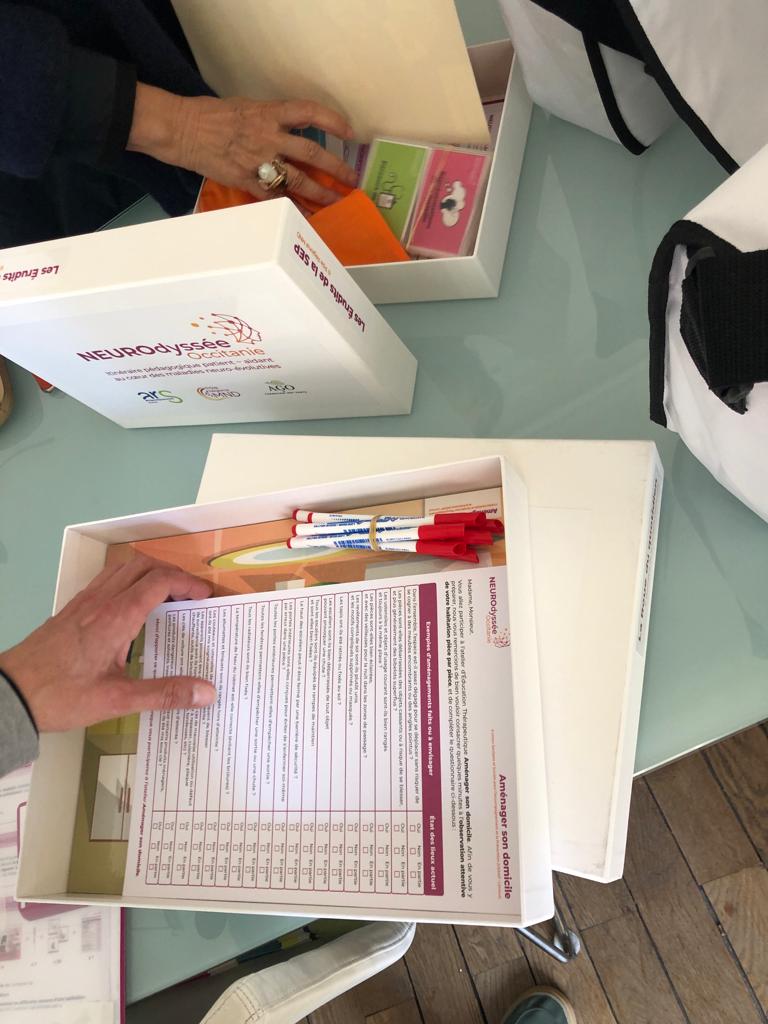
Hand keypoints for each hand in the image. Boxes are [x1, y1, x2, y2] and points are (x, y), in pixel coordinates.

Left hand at [0, 555, 216, 731]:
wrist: (10, 694)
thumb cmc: (61, 696)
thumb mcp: (117, 700)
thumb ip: (164, 694)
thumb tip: (205, 692)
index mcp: (117, 617)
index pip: (160, 581)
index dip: (188, 584)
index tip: (205, 597)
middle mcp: (101, 601)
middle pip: (143, 565)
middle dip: (172, 573)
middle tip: (189, 594)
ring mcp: (84, 602)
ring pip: (122, 568)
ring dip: (148, 573)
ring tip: (165, 596)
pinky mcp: (71, 610)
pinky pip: (106, 581)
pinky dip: (128, 582)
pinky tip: (130, 609)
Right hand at [128, 84, 356, 206]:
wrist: (184, 129)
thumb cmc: (211, 115)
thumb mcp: (246, 107)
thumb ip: (270, 119)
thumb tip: (291, 131)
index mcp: (268, 113)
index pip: (309, 113)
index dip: (333, 122)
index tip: (350, 132)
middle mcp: (268, 137)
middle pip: (311, 154)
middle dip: (335, 168)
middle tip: (351, 178)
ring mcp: (258, 161)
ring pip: (298, 180)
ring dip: (320, 193)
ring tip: (335, 202)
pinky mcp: (247, 180)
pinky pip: (276, 197)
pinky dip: (292, 207)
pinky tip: (305, 215)